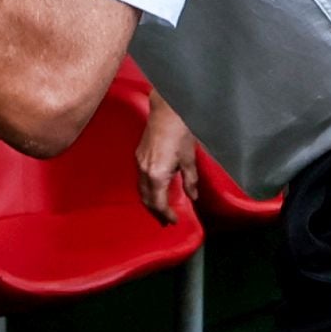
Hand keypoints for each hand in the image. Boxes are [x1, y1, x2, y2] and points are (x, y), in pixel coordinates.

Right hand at [136, 92, 199, 223]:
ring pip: (141, 188)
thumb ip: (190, 181)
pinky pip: (140, 178)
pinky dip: (147, 188)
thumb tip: (193, 196)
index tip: (174, 221)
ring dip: (150, 200)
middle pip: (146, 198)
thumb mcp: (189, 159)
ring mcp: (139, 162)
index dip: (166, 214)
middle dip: (156, 211)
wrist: (166, 110)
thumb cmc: (180, 133)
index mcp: (156, 174)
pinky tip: (156, 188)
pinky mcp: (138, 154)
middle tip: (167, 219)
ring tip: (161, 207)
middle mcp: (143, 170)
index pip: (158, 202)